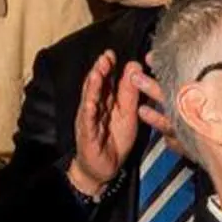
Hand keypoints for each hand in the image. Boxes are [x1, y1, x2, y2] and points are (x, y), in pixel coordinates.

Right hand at [67, 52, 164, 198]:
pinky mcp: (87, 134)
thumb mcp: (128, 114)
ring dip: (93, 86)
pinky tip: (90, 101)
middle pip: (96, 86)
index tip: (113, 54)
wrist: (105, 168)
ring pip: (90, 99)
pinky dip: (89, 110)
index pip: (106, 80)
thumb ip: (130, 92)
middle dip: (100, 70)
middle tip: (106, 57)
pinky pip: (88, 121)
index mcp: (106, 101)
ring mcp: (89, 119)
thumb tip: (135, 66)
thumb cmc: (115, 140)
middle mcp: (95, 107)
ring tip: (97, 72)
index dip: (109, 67)